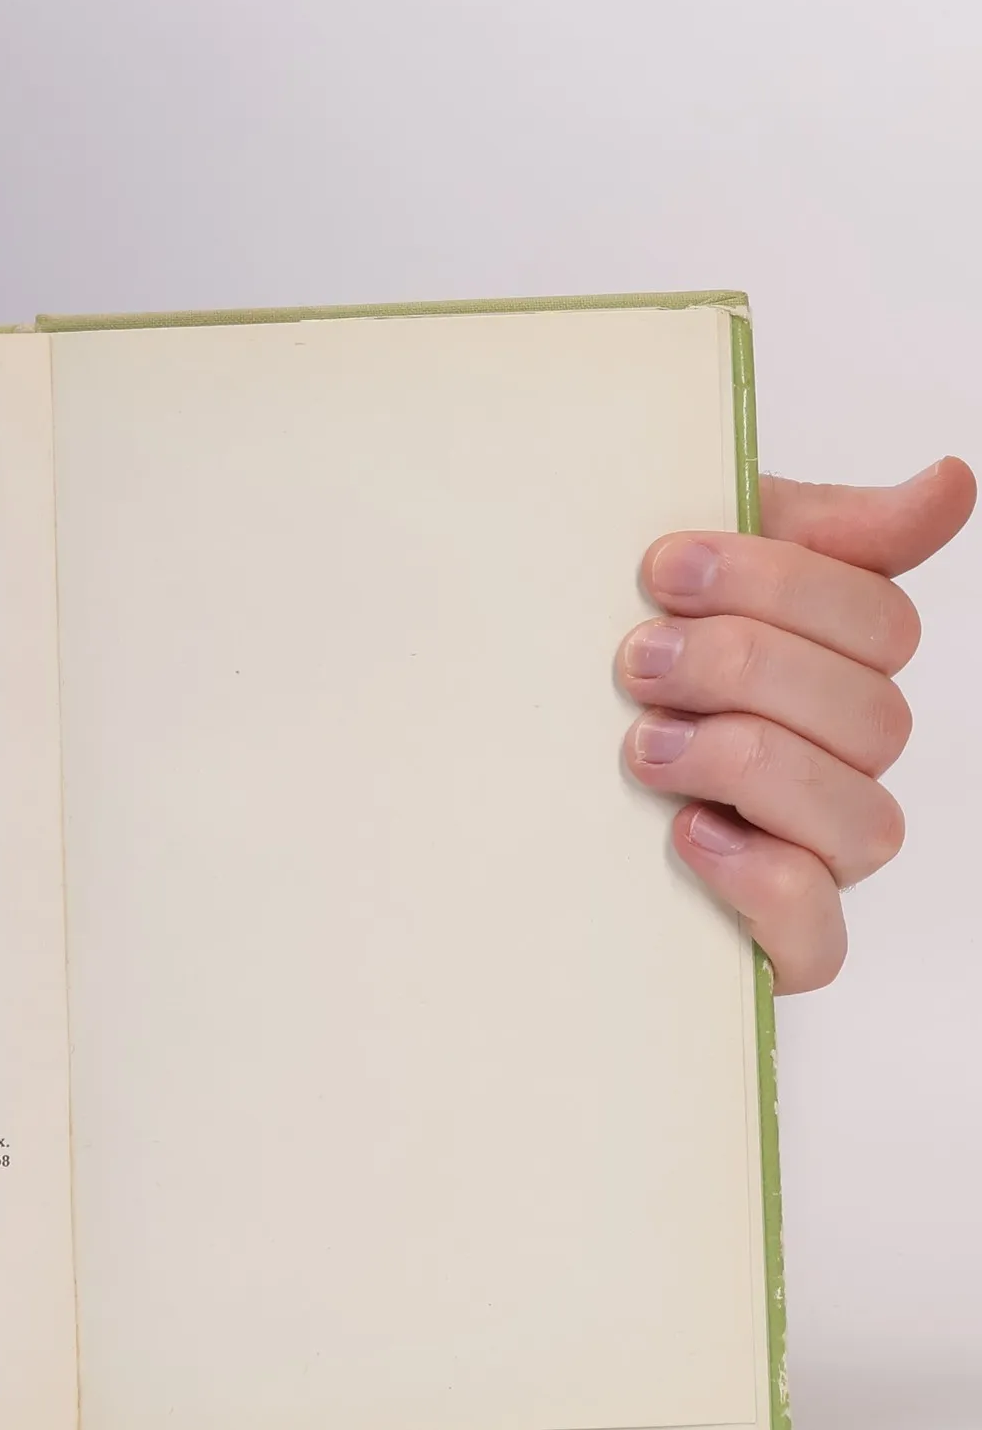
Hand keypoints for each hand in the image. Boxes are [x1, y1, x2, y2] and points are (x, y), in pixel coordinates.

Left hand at [619, 458, 974, 991]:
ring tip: (642, 747)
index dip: (781, 583)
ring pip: (864, 821)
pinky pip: (818, 937)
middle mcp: (837, 765)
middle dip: (747, 669)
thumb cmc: (594, 683)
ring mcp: (812, 859)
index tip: (660, 566)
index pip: (879, 619)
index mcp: (828, 668)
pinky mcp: (769, 945)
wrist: (492, 802)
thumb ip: (804, 531)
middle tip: (635, 661)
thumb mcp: (676, 586)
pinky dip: (763, 880)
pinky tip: (686, 835)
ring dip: (750, 766)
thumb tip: (951, 483)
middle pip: (873, 714)